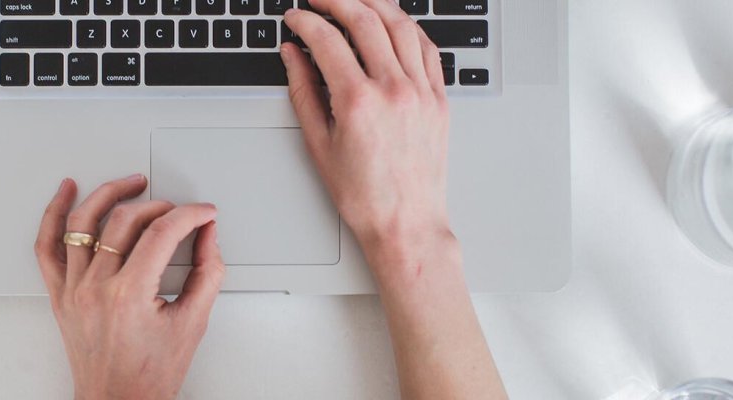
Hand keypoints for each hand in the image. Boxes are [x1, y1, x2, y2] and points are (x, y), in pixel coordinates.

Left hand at [34, 175, 225, 399]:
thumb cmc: (149, 375)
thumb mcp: (193, 323)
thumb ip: (208, 273)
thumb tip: (208, 236)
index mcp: (130, 296)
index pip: (163, 233)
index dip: (190, 214)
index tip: (204, 213)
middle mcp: (96, 288)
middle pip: (125, 221)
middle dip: (159, 206)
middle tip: (179, 211)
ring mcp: (73, 289)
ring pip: (82, 222)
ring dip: (109, 194)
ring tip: (131, 183)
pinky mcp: (59, 294)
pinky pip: (47, 245)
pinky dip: (54, 213)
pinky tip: (67, 192)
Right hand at [280, 0, 451, 254]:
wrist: (405, 224)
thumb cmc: (363, 196)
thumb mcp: (318, 143)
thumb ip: (303, 90)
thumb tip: (292, 55)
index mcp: (358, 102)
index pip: (327, 40)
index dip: (305, 21)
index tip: (294, 17)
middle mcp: (394, 90)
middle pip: (365, 19)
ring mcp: (421, 92)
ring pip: (401, 24)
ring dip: (375, 3)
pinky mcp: (439, 99)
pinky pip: (427, 47)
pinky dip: (408, 27)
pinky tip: (393, 23)